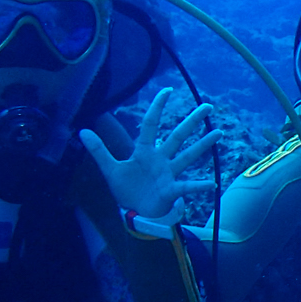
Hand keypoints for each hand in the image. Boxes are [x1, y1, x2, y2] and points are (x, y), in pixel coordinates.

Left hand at [80, 90, 220, 219]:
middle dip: (192, 121)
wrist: (135, 211)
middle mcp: (160, 158)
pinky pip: (186, 186)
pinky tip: (212, 183)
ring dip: (203, 145)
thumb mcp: (110, 169)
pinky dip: (198, 185)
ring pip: (188, 156)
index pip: (151, 124)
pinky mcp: (171, 189)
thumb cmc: (126, 189)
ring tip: (218, 133)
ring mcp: (168, 173)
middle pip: (177, 136)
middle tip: (208, 106)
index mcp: (144, 151)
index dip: (157, 107)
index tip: (168, 90)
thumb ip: (99, 150)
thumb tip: (82, 130)